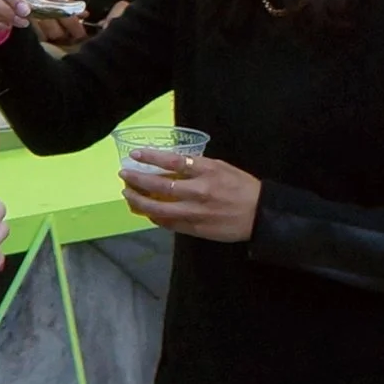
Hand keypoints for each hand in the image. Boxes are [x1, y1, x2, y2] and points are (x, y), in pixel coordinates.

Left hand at [122, 148, 259, 242]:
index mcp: (206, 171)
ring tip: (128, 195)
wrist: (259, 214)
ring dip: (139, 201)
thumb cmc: (241, 186)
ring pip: (159, 208)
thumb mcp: (221, 167)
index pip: (172, 160)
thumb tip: (170, 165)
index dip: (150, 157)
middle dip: (137, 180)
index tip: (135, 154)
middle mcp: (198, 191)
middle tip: (124, 175)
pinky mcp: (195, 228)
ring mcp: (195, 212)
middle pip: (159, 185)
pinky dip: (154, 217)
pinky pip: (168, 223)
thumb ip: (196, 166)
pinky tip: (146, 212)